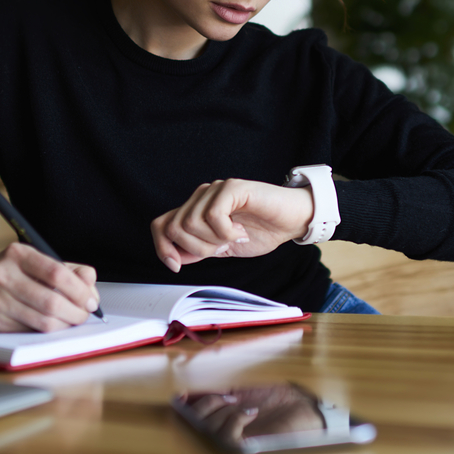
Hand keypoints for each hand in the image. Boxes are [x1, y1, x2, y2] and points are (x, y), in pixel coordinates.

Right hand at [0, 242, 100, 332]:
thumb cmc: (16, 274)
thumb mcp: (41, 263)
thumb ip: (72, 272)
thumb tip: (91, 293)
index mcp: (18, 254)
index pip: (56, 273)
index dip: (79, 291)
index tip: (91, 301)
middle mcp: (3, 275)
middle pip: (51, 302)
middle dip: (76, 312)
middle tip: (84, 315)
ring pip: (43, 321)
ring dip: (65, 325)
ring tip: (71, 321)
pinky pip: (31, 332)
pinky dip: (47, 331)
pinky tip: (51, 324)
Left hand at [151, 178, 313, 271]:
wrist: (292, 220)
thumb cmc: (262, 231)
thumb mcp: (223, 248)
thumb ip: (199, 249)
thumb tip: (174, 257)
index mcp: (196, 210)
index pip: (161, 225)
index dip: (162, 248)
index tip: (176, 266)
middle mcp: (202, 196)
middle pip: (174, 227)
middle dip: (196, 248)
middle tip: (222, 248)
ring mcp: (216, 190)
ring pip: (191, 222)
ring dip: (214, 240)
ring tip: (234, 238)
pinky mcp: (232, 187)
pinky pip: (213, 215)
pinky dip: (226, 231)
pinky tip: (240, 232)